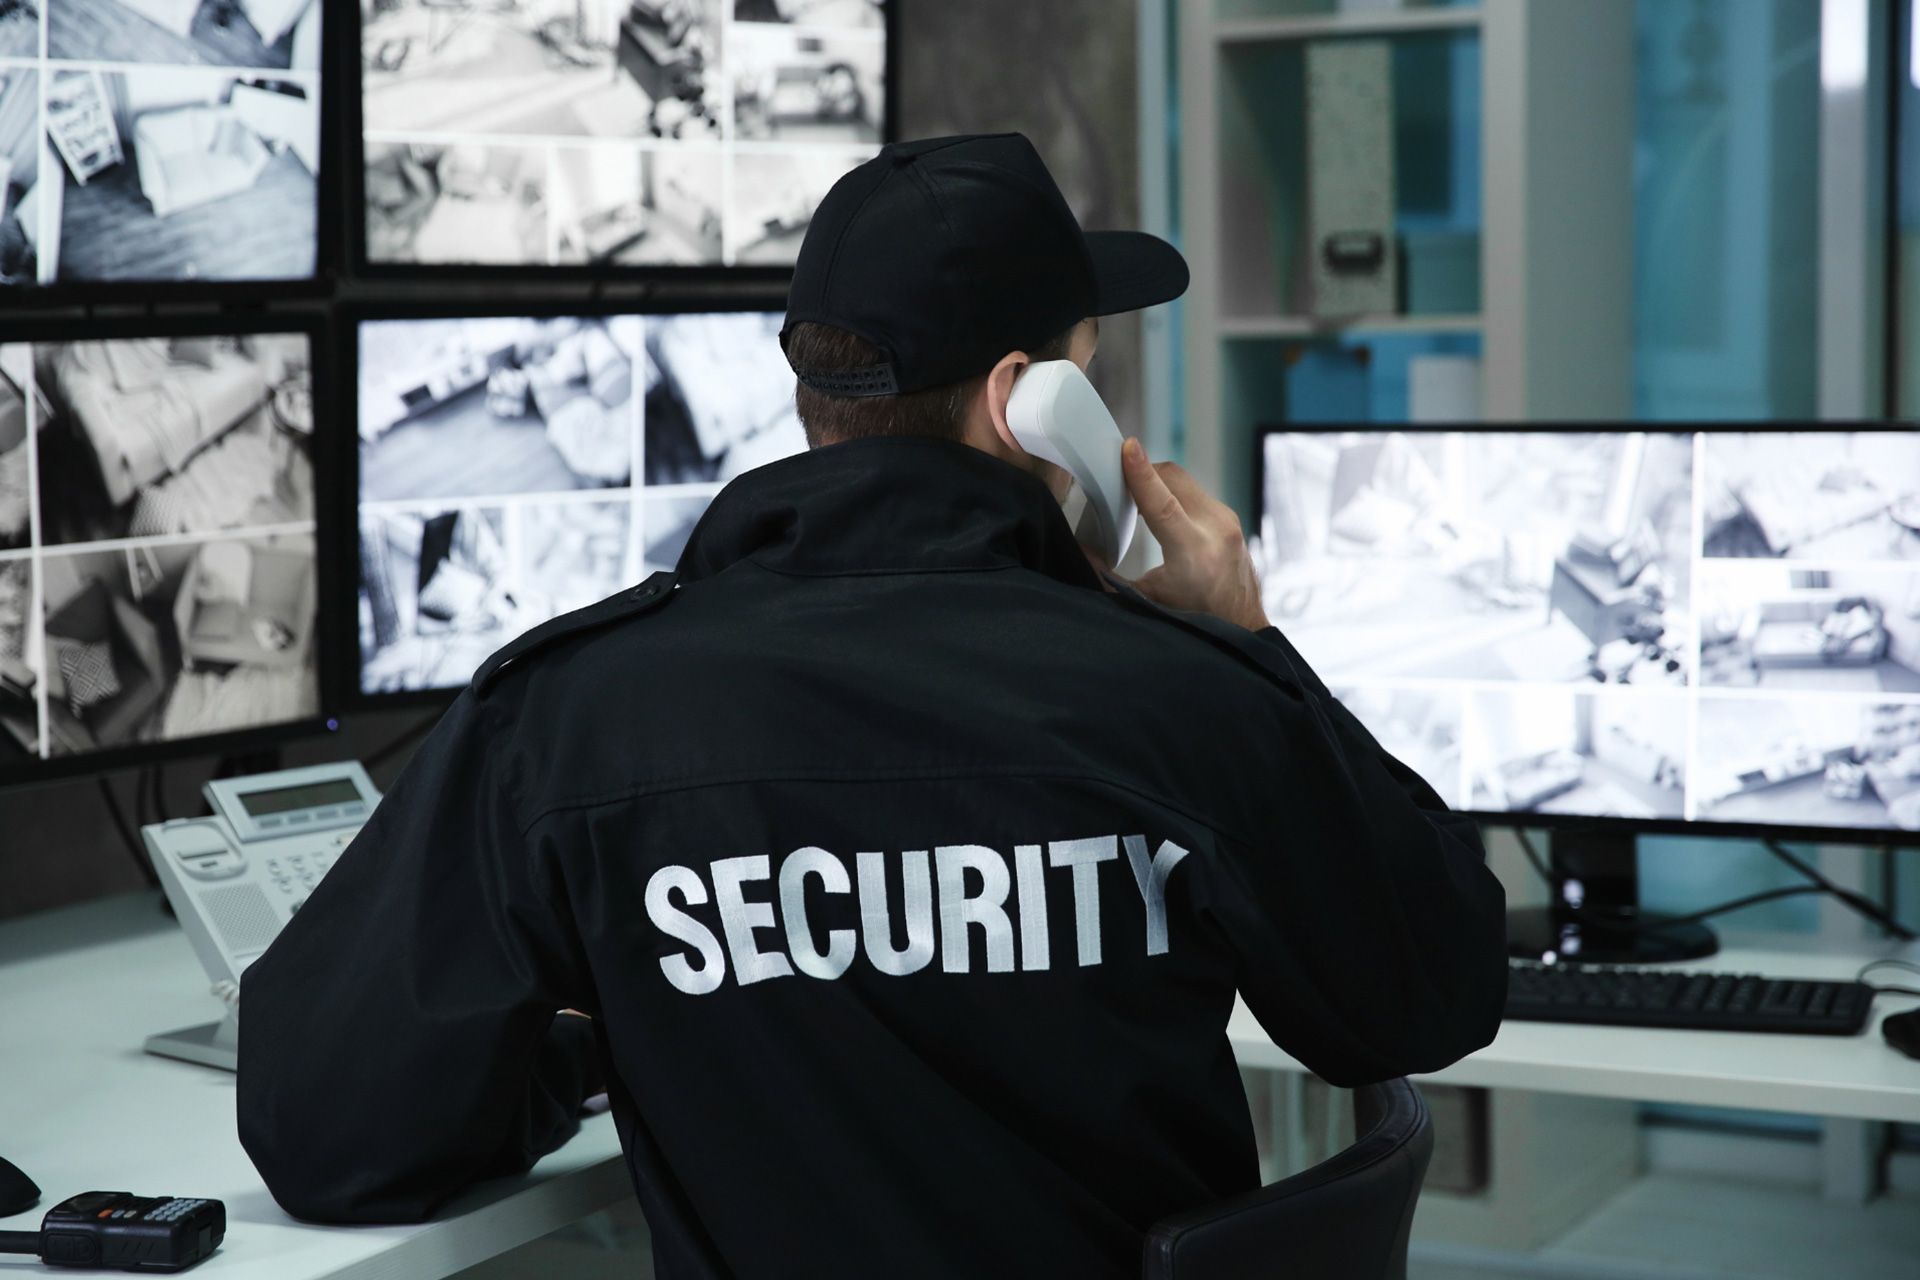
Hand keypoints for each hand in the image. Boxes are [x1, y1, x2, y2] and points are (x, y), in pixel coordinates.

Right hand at [1122, 438, 1269, 631]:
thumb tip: (1082, 549)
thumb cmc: (1192, 617)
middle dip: (1143, 472)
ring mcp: (1227, 520)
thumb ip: (1110, 576)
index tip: (1128, 448)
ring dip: (1157, 481)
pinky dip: (1173, 492)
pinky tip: (1160, 507)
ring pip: (1183, 481)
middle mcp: (1215, 531)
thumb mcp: (1146, 600)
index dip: (1141, 475)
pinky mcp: (1230, 517)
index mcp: (1193, 555)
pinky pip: (1195, 491)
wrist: (1240, 625)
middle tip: (1116, 478)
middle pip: (1172, 479)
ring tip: (1135, 496)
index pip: (1163, 504)